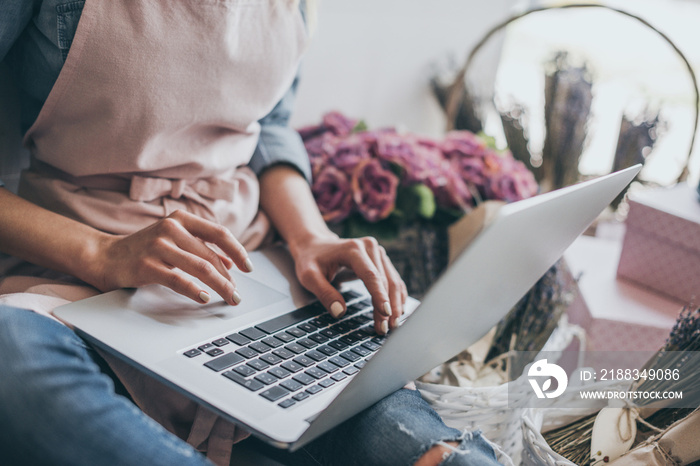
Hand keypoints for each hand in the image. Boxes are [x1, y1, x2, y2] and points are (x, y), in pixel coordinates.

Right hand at [92, 210, 251, 305]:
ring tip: (229, 297)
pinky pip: (178, 279)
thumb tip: (231, 262)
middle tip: (237, 294)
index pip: (219, 233)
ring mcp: (158, 246)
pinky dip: (194, 290)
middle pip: (211, 255)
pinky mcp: (147, 266)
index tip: (248, 267)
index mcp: (181, 219)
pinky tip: (204, 297)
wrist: (103, 256)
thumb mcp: (173, 240)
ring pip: (200, 267)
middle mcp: (171, 228)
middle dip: (229, 277)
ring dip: (220, 285)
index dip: (237, 251)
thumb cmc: (144, 249)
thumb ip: (200, 247)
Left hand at [289, 234, 407, 334]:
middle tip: (385, 329)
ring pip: (393, 281)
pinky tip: (397, 311)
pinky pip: (393, 280)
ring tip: (392, 325)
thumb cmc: (311, 259)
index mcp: (353, 249)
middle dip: (388, 306)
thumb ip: (324, 293)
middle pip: (385, 280)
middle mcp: (369, 247)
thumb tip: (339, 312)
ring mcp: (377, 252)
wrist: (315, 244)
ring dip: (395, 304)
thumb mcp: (309, 276)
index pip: (371, 275)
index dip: (379, 296)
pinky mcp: (381, 259)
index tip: (385, 313)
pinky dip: (396, 297)